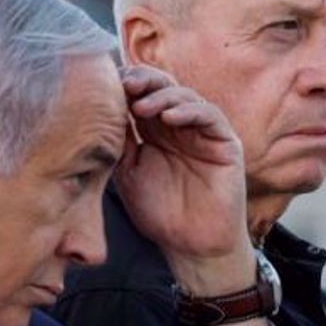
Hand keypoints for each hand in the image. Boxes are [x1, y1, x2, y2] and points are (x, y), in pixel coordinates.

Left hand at [114, 65, 254, 295]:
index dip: (126, 85)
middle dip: (143, 80)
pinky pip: (209, 115)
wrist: (190, 245)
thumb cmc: (159, 213)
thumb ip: (119, 142)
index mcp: (154, 131)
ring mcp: (203, 132)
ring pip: (185, 96)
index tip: (106, 86)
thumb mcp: (128, 172)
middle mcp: (179, 126)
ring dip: (162, 96)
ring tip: (141, 107)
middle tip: (125, 84)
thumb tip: (99, 110)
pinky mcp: (225, 142)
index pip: (141, 95)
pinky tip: (170, 118)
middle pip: (163, 87)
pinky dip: (189, 111)